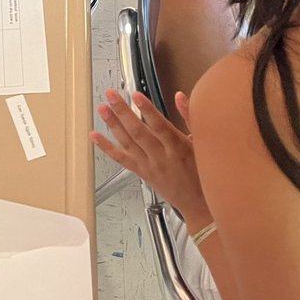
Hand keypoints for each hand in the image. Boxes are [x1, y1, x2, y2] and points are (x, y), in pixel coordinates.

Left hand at [90, 88, 209, 222]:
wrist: (199, 204)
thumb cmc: (203, 174)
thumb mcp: (203, 145)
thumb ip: (190, 118)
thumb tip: (179, 97)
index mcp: (178, 148)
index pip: (160, 126)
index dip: (147, 110)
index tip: (136, 95)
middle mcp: (161, 157)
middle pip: (138, 132)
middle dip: (123, 112)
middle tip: (111, 96)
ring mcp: (149, 165)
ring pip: (127, 143)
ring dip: (113, 125)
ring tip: (102, 109)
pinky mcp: (142, 172)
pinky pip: (122, 159)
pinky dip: (107, 147)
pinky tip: (95, 136)